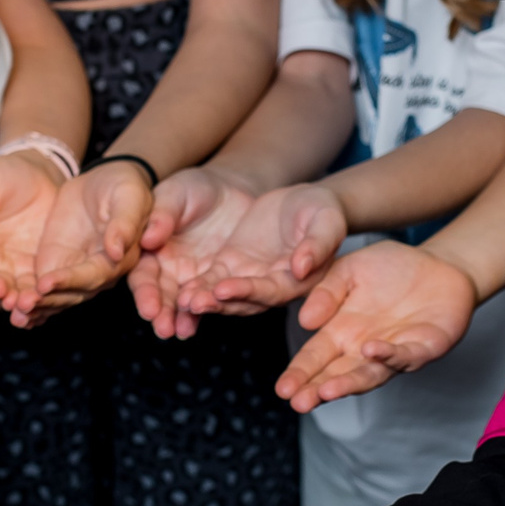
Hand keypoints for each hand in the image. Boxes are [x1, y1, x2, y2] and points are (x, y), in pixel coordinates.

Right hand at [0, 150, 67, 311]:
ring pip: (3, 292)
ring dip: (11, 299)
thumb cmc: (3, 175)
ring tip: (20, 301)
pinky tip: (40, 300)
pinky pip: (30, 291)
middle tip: (0, 290)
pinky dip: (33, 299)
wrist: (41, 176)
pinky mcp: (31, 273)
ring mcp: (6, 269)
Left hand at [21, 160, 154, 323]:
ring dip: (36, 306)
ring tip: (14, 311)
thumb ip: (124, 223)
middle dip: (47, 301)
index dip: (70, 281)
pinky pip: (43, 289)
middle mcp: (98, 272)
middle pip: (72, 294)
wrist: (104, 182)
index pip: (94, 276)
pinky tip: (10, 308)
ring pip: (56, 297)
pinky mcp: (56, 266)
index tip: (45, 283)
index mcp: (120, 259)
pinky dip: (29, 299)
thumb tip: (117, 251)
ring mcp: (75, 272)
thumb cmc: (123, 187)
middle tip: (22, 304)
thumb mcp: (129, 197)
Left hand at [133, 171, 344, 338]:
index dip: (248, 291)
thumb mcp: (327, 220)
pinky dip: (196, 286)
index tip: (224, 289)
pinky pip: (211, 280)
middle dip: (217, 303)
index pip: (271, 291)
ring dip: (203, 300)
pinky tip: (177, 290)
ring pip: (223, 295)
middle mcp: (272, 286)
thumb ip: (318, 243)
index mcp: (297, 280)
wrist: (304, 202)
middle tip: (192, 303)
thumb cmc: (322, 210)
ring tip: (182, 301)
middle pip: (243, 300)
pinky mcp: (231, 267)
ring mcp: (249, 279)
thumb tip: (301, 267)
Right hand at [277, 240, 479, 410]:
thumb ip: (326, 291)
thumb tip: (304, 320)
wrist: (438, 264)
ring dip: (348, 384)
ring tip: (327, 391)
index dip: (299, 374)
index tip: (282, 389)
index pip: (315, 357)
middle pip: (337, 374)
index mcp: (341, 331)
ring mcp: (394, 352)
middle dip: (317, 390)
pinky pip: (406, 355)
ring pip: (369, 375)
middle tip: (297, 403)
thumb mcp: (348, 270)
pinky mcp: (425, 347)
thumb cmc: (391, 268)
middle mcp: (364, 349)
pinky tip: (371, 351)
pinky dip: (390, 355)